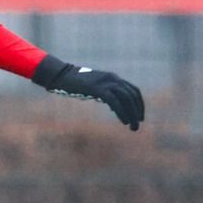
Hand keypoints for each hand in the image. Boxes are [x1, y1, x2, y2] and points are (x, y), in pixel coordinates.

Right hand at [31, 55, 145, 130]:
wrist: (62, 75)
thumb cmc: (77, 83)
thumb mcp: (95, 88)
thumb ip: (106, 94)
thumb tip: (115, 106)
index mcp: (114, 78)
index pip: (133, 90)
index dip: (139, 104)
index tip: (139, 117)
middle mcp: (112, 78)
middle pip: (132, 95)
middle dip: (137, 111)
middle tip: (137, 125)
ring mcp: (105, 82)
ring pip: (126, 98)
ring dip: (131, 114)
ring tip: (132, 127)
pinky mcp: (97, 88)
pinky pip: (114, 101)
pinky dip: (121, 112)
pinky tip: (124, 121)